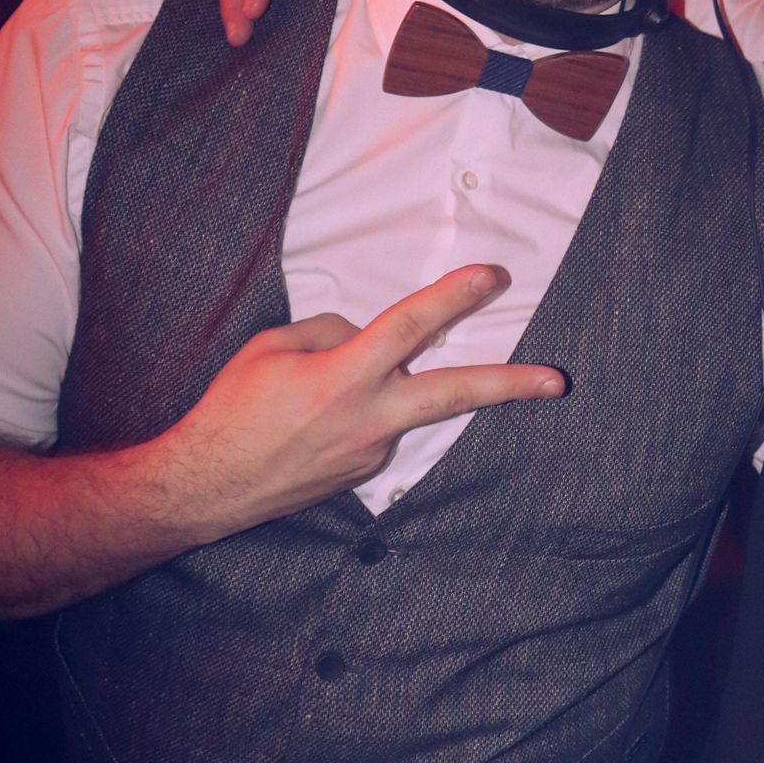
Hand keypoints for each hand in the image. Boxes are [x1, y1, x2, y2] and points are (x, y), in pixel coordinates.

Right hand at [159, 265, 563, 537]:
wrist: (206, 487)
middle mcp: (367, 419)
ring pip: (401, 401)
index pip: (409, 326)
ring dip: (382, 388)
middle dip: (510, 386)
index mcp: (341, 379)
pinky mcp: (365, 473)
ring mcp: (371, 453)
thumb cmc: (231, 411)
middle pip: (454, 394)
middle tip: (557, 380)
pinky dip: (356, 409)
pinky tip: (308, 423)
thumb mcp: (271, 348)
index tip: (492, 275)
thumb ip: (331, 333)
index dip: (453, 297)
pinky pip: (375, 423)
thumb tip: (366, 338)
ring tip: (303, 402)